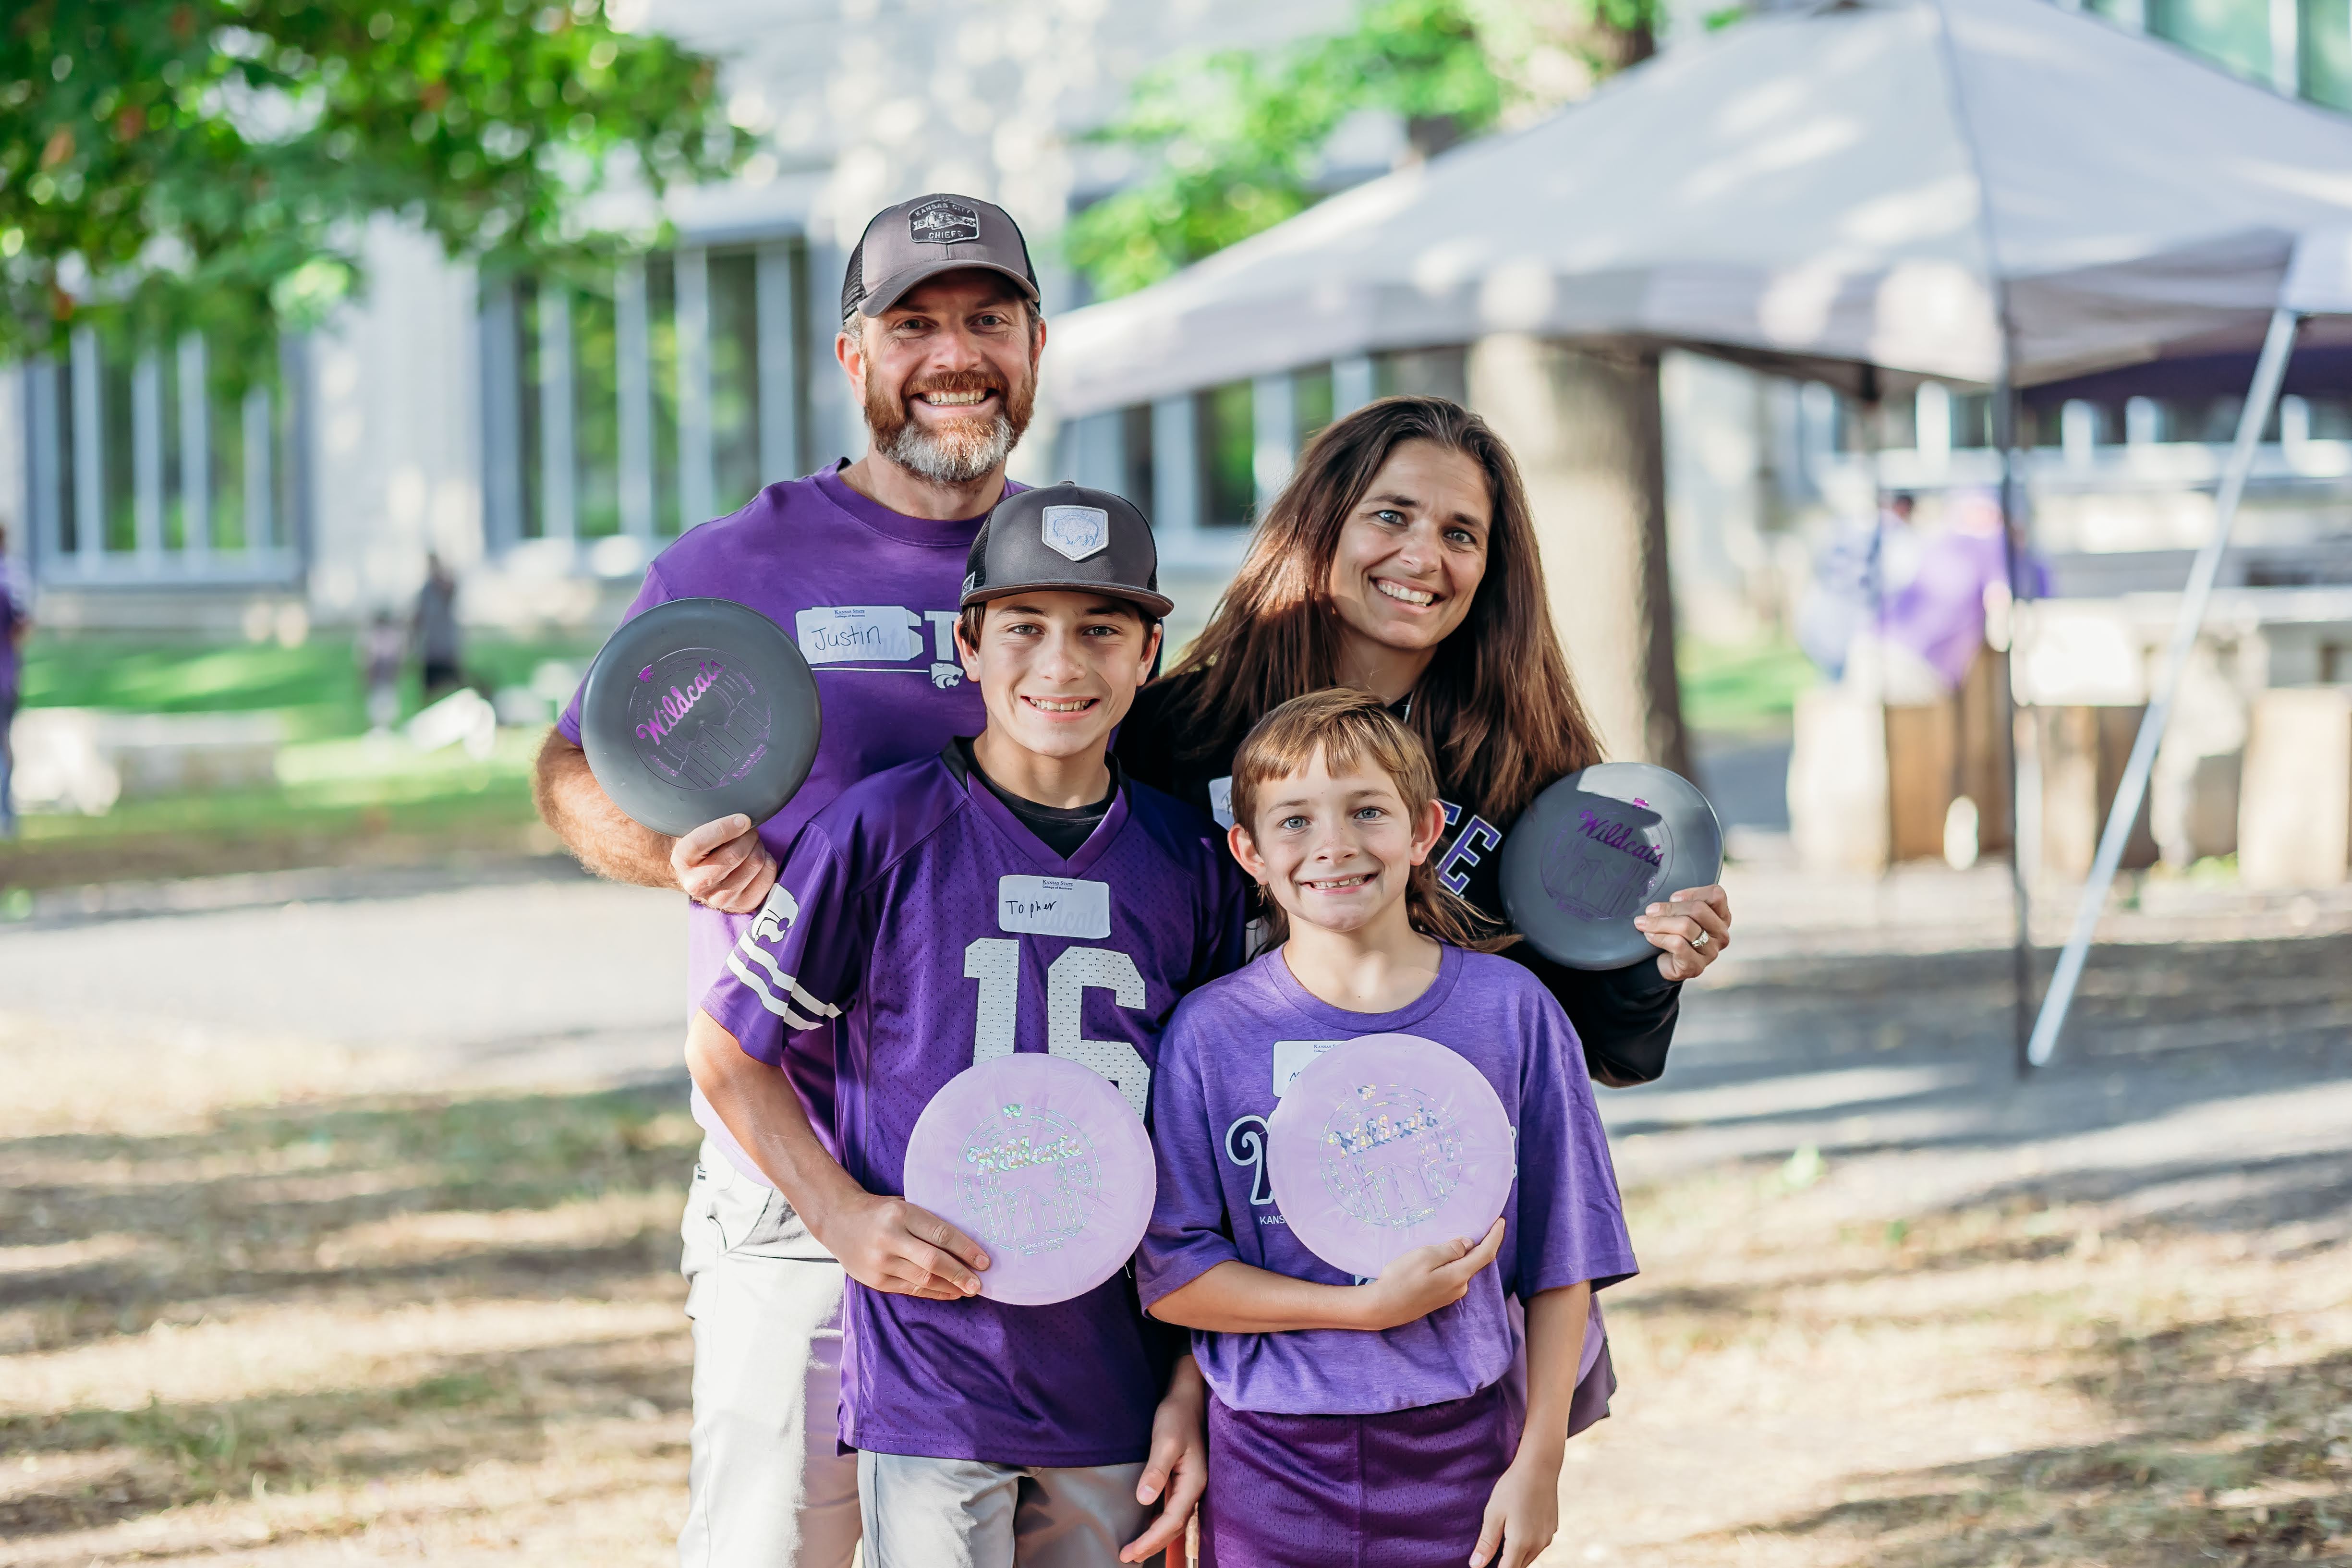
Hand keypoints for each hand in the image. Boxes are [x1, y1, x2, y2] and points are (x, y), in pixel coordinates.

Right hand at [671, 813, 777, 912]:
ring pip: (754, 863)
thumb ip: (711, 819)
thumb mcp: (697, 829)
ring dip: (758, 848)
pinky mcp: (741, 905)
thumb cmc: (705, 847)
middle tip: (747, 830)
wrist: (702, 875)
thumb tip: (741, 816)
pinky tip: (757, 859)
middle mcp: (697, 884)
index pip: (701, 841)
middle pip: (734, 855)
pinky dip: (768, 862)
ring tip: (751, 845)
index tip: (743, 819)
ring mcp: (719, 899)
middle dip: (747, 836)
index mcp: (681, 860)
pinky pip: (768, 877)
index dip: (726, 827)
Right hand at [812, 1190, 988, 1300]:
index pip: (941, 1234)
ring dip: (950, 1286)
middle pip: (933, 1261)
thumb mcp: (903, 1206)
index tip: (984, 1261)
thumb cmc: (880, 1212)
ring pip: (923, 1279)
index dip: (966, 1249)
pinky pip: (910, 1289)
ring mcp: (880, 1261)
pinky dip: (933, 1293)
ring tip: (969, 1289)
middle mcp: (890, 1238)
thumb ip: (928, 1222)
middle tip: (980, 1283)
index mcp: (901, 1213)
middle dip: (960, 1274)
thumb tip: (967, 1244)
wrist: (838, 1220)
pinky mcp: (875, 1280)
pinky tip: (949, 1292)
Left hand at [1121, 1359, 1207, 1562]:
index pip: (1171, 1522)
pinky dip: (1158, 1521)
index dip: (1150, 1540)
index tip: (1129, 1553)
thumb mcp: (1165, 1440)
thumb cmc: (1176, 1415)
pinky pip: (1172, 1507)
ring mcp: (1190, 1483)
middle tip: (1127, 1556)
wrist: (1187, 1395)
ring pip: (1173, 1519)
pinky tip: (1146, 1523)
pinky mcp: (1183, 1477)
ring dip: (1156, 1536)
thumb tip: (1144, 1500)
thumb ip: (1156, 1471)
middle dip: (1152, 1544)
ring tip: (1135, 1548)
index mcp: (1193, 1482)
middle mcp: (1194, 1487)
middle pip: (1174, 1526)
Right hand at [1356, 1220, 1504, 1331]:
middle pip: (1474, 1261)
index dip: (1495, 1236)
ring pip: (1461, 1268)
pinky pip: (1452, 1276)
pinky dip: (1451, 1264)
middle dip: (1476, 1244)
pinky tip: (1438, 1259)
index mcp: (1459, 1275)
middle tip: (1472, 1224)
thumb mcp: (1425, 1256)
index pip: (1485, 1254)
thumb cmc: (1401, 1279)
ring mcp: (1449, 1295)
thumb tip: (1468, 1244)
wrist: (1382, 1308)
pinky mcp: (1439, 1298)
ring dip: (1459, 1255)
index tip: (1501, 1221)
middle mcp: (1459, 1287)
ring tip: (1448, 1240)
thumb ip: (1450, 1250)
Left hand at [1471, 1448, 1561, 1567]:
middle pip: (1518, 1566)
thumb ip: (1486, 1543)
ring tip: (1503, 1537)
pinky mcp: (1552, 1529)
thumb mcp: (1493, 1514)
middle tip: (1489, 1550)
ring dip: (1516, 1554)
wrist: (1539, 1467)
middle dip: (1504, 1563)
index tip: (1483, 1565)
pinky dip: (1527, 1544)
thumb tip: (1476, 1566)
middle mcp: (1537, 1545)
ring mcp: (1547, 1538)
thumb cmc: (1512, 1488)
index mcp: (1520, 1543)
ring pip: (1529, 1556)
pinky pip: (1537, 1545)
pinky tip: (1518, 1526)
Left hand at [1635, 883, 1730, 981]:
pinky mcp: (1696, 966)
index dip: (1692, 892)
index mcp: (1721, 917)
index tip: (1673, 898)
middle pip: (1698, 909)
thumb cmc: (1674, 934)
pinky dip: (1659, 937)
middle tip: (1650, 911)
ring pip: (1685, 926)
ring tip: (1643, 923)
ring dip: (1659, 923)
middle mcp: (1721, 934)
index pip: (1716, 895)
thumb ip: (1679, 903)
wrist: (1667, 964)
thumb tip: (1657, 906)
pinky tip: (1650, 936)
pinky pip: (1677, 944)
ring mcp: (1711, 952)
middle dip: (1669, 908)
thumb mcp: (1680, 914)